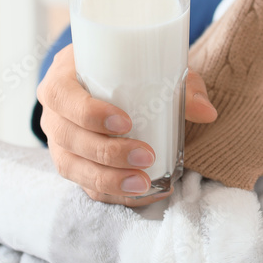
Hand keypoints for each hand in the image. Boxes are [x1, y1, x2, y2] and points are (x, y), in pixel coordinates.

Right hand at [37, 44, 217, 206]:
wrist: (110, 80)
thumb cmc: (129, 70)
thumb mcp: (154, 68)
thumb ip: (182, 86)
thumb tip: (208, 113)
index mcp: (63, 78)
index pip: (63, 96)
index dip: (89, 113)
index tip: (126, 123)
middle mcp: (53, 113)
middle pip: (69, 138)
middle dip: (107, 153)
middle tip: (146, 156)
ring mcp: (58, 142)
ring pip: (72, 167)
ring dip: (108, 179)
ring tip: (143, 184)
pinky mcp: (71, 164)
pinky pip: (83, 184)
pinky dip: (111, 192)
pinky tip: (140, 194)